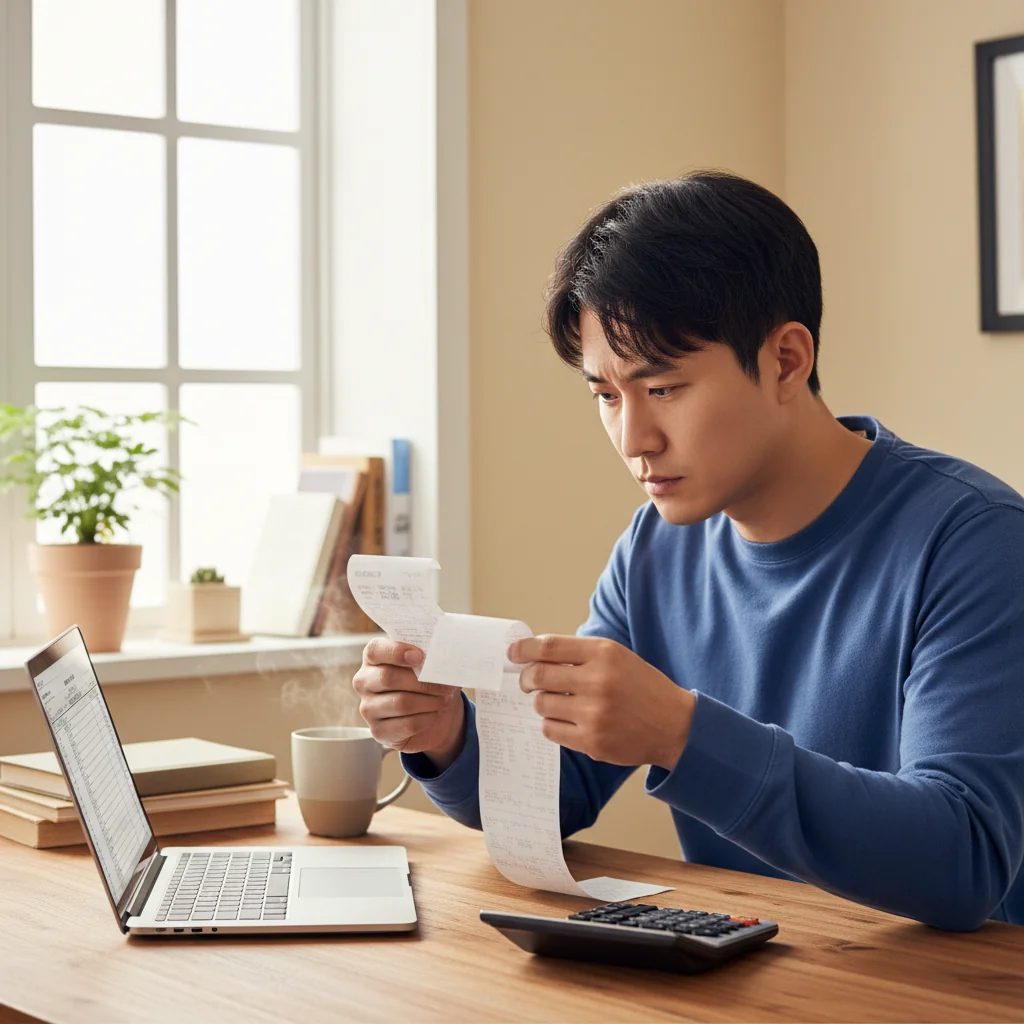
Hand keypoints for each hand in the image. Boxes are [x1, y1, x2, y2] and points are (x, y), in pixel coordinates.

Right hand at [352, 639, 465, 770]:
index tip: (420, 656)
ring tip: (444, 700)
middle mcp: (365, 682)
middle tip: (446, 685)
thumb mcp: (429, 665)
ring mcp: (368, 708)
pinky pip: (407, 724)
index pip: (376, 650)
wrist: (433, 715)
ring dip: (429, 701)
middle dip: (422, 682)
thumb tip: (443, 658)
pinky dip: (427, 719)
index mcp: (374, 658)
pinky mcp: (378, 731)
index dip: (396, 651)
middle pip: (388, 678)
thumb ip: (431, 657)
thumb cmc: (428, 682)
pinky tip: (434, 714)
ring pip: (400, 703)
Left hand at [509, 635, 694, 770]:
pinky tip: (566, 720)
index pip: (549, 647)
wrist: (674, 725)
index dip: (523, 649)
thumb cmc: (641, 687)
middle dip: (526, 679)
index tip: (512, 653)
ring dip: (542, 702)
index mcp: (604, 654)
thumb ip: (579, 654)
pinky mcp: (592, 742)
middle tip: (527, 681)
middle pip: (538, 676)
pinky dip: (552, 724)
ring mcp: (594, 714)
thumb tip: (534, 655)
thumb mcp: (617, 657)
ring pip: (541, 705)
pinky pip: (551, 730)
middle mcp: (598, 682)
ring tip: (557, 702)